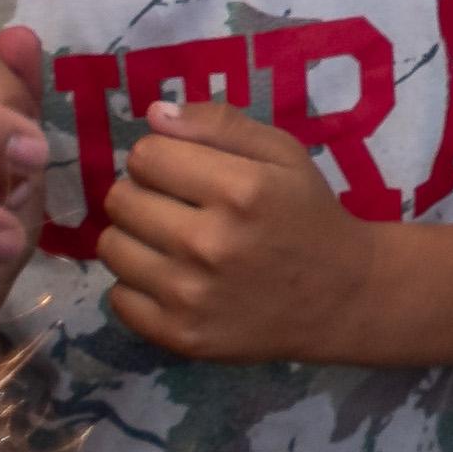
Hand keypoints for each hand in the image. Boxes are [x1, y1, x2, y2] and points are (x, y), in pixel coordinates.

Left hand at [98, 97, 384, 361]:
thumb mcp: (283, 154)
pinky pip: (117, 298)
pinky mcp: (180, 336)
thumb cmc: (308, 215)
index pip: (146, 156)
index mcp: (240, 190)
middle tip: (176, 206)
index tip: (183, 171)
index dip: (161, 156)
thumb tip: (154, 115)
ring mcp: (191, 295)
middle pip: (120, 199)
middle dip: (143, 193)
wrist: (341, 296)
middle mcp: (210, 243)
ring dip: (135, 238)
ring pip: (111, 247)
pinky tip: (173, 278)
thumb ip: (220, 125)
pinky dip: (138, 285)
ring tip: (171, 242)